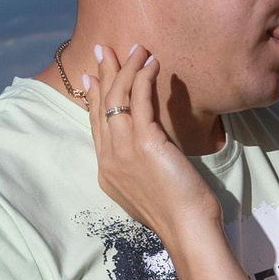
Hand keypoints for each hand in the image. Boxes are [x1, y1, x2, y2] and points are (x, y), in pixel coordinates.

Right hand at [87, 43, 220, 251]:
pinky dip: (145, 78)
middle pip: (102, 106)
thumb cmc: (178, 215)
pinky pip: (140, 100)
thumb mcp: (151, 188)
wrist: (185, 230)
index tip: (92, 77)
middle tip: (105, 50)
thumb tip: (153, 151)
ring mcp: (124, 149)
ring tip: (138, 49)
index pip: (95, 125)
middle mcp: (109, 157)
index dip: (93, 98)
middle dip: (104, 74)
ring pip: (117, 98)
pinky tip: (152, 63)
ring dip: (126, 69)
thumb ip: (143, 168)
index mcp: (107, 171)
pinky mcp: (145, 142)